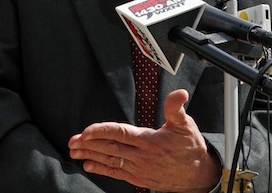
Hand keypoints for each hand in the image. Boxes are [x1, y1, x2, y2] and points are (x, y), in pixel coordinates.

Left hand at [68, 89, 220, 192]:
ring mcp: (139, 168)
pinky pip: (117, 172)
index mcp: (150, 141)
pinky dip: (102, 169)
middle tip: (72, 141)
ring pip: (111, 160)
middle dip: (89, 144)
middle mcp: (142, 156)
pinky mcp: (139, 177)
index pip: (121, 133)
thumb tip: (180, 93)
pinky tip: (88, 165)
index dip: (102, 131)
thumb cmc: (191, 147)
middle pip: (111, 148)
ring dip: (91, 155)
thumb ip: (176, 108)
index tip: (86, 130)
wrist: (199, 176)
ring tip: (74, 151)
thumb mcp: (186, 124)